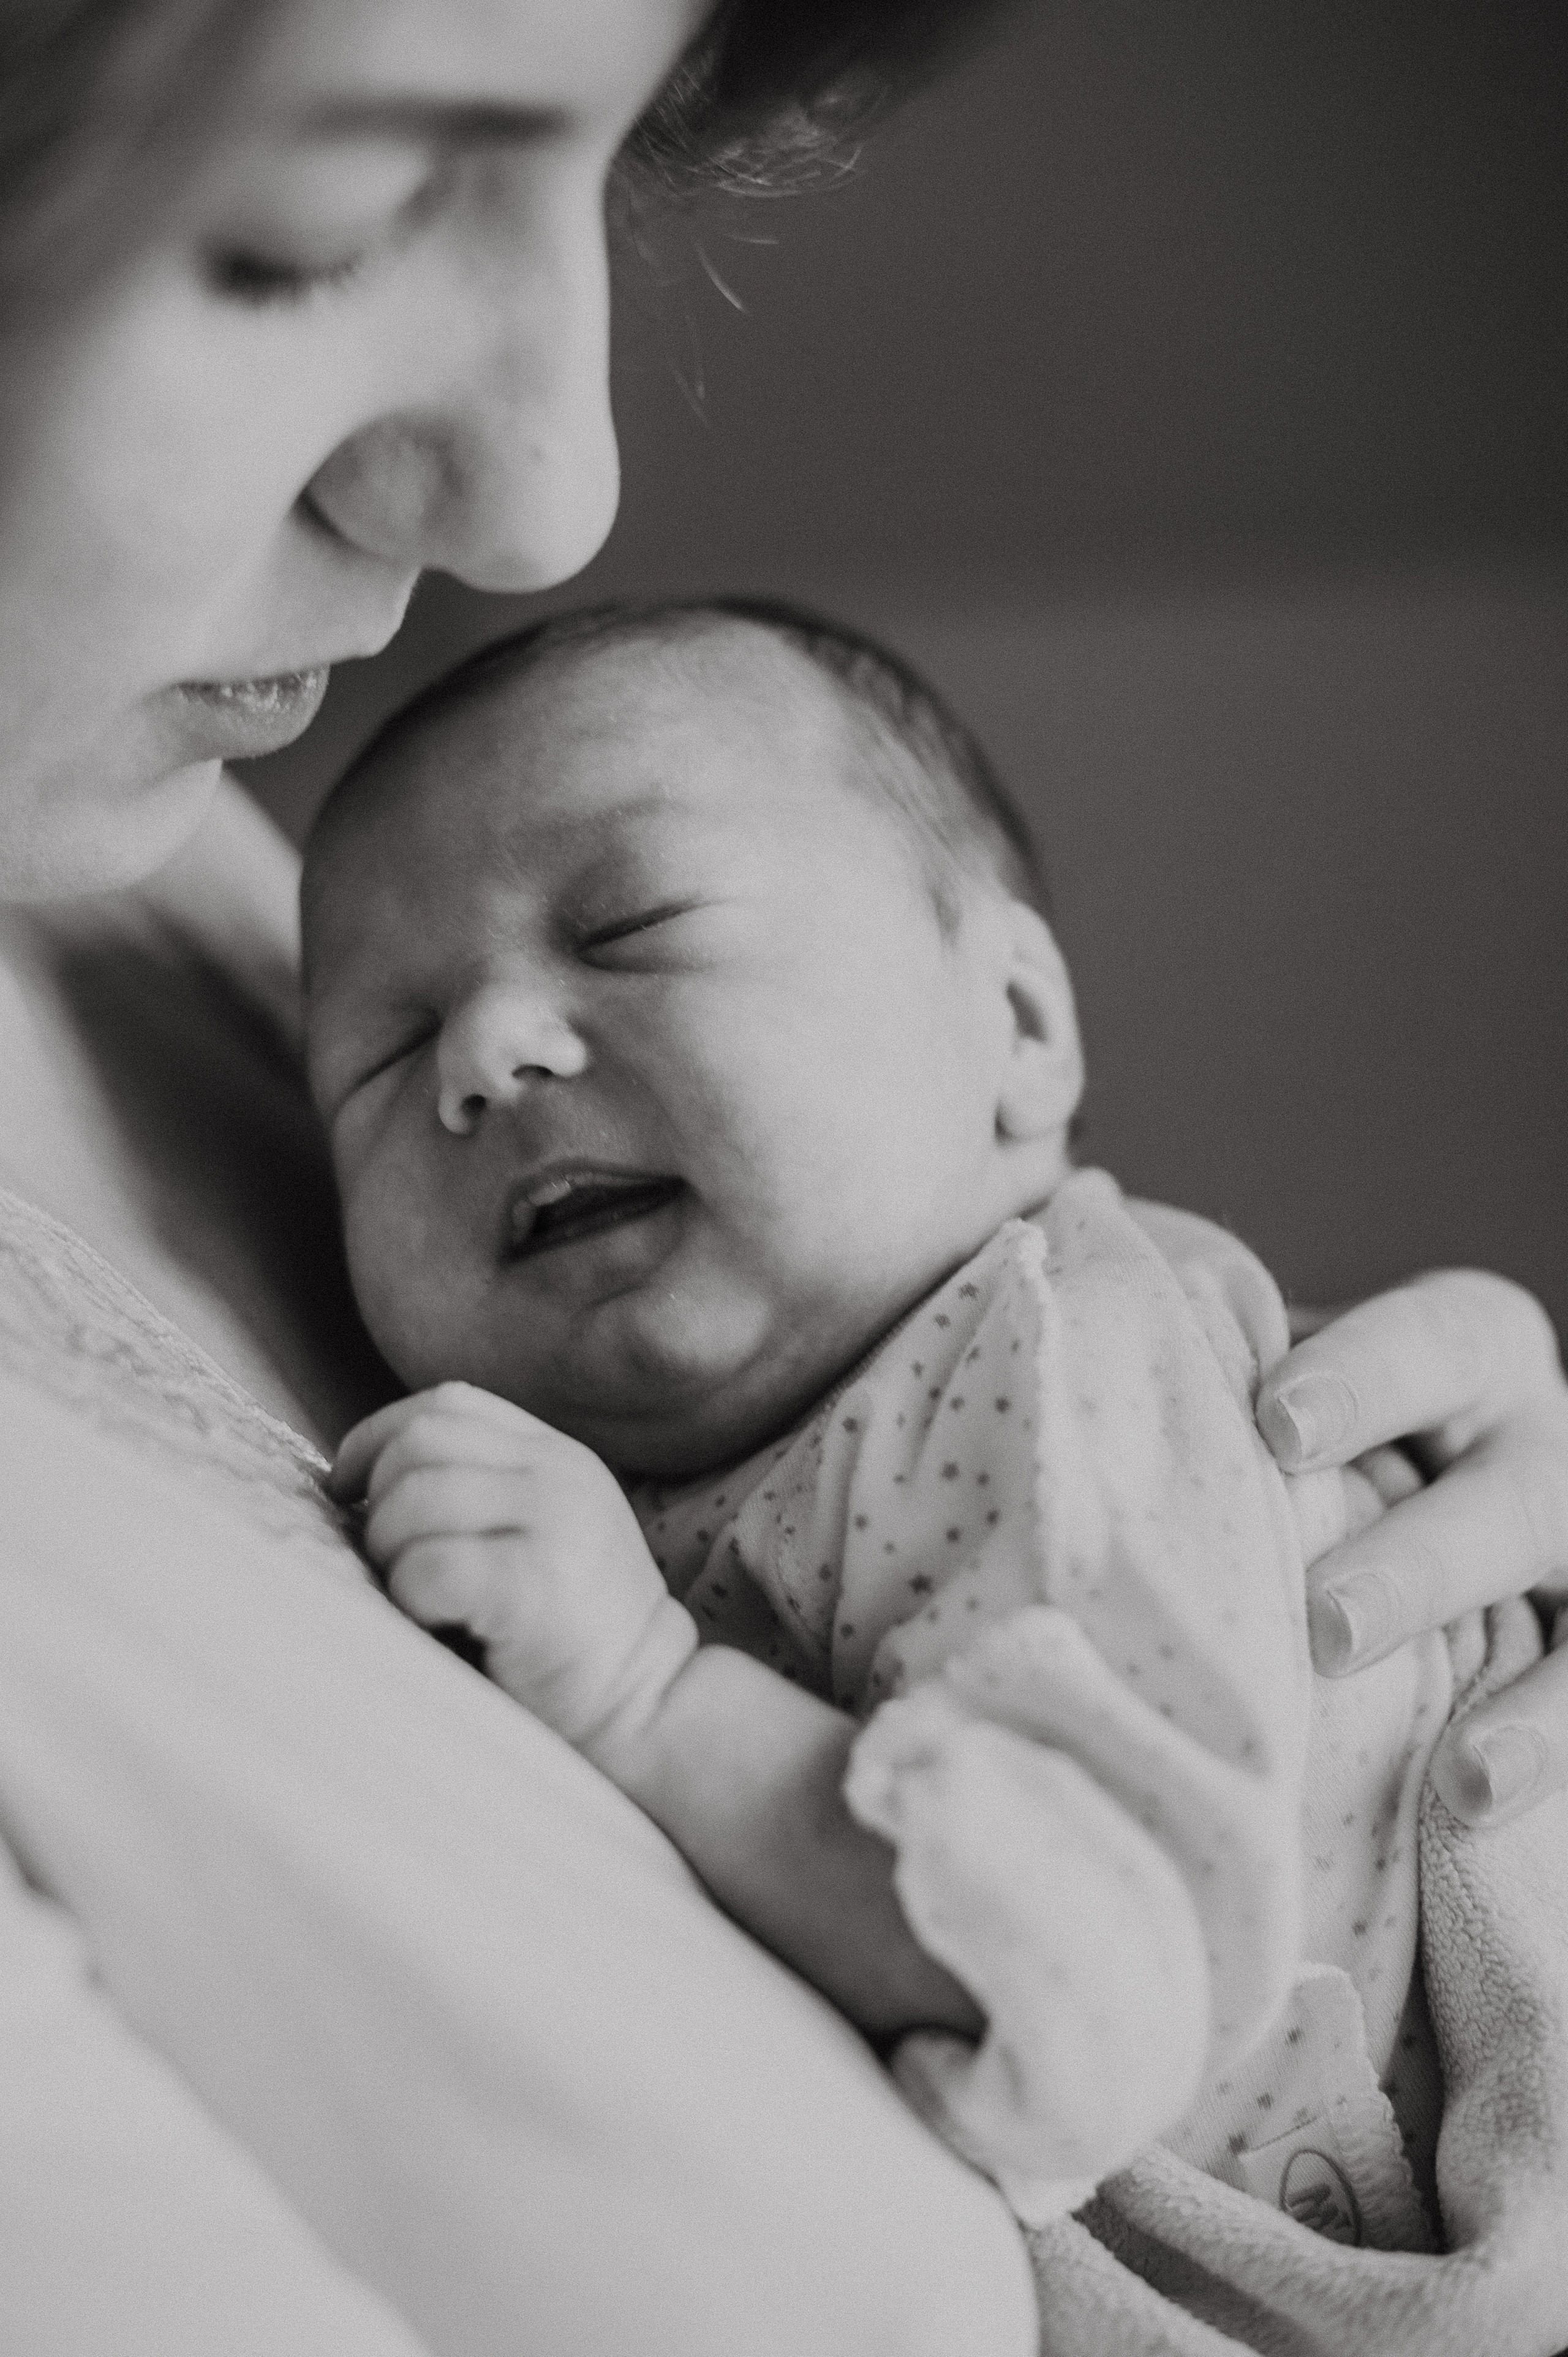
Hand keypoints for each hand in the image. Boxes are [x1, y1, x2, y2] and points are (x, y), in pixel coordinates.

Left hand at [330, 1382, 694, 1753]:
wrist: (650, 1709)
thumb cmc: (569, 1638)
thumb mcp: (542, 1534)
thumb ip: (480, 1490)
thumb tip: (359, 1484)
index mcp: (558, 1455)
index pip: (448, 1404)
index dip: (378, 1437)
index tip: (346, 1488)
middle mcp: (560, 1474)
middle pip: (420, 1443)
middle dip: (378, 1501)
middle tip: (387, 1562)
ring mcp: (554, 1524)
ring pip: (413, 1501)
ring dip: (390, 1554)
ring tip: (418, 1599)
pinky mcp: (536, 1587)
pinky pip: (428, 1567)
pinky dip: (410, 1597)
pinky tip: (439, 1624)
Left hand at [1256, 1272, 1567, 1825]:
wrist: (1414, 1491)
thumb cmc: (1314, 1428)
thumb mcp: (1300, 1383)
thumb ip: (1233, 1371)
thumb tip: (1100, 1363)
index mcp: (1471, 1351)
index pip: (1434, 1341)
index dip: (1366, 1378)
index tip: (1277, 1421)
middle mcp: (1543, 1445)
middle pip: (1518, 1495)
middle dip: (1423, 1563)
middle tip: (1329, 1624)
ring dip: (1529, 1701)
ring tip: (1460, 1776)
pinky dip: (1545, 1753)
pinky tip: (1475, 1804)